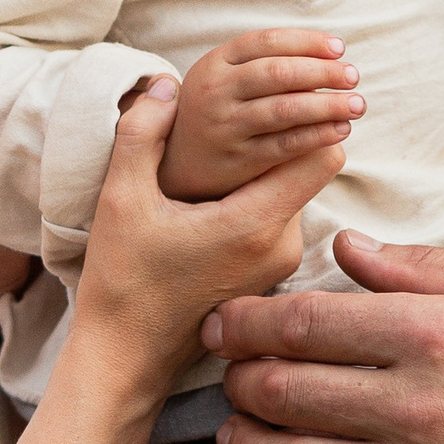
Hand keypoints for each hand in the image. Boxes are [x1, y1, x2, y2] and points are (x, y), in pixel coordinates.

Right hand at [71, 77, 349, 389]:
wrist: (124, 359)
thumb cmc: (122, 281)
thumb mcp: (121, 197)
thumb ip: (142, 131)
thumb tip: (165, 83)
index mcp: (255, 224)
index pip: (322, 154)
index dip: (305, 121)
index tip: (274, 104)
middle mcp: (281, 248)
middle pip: (309, 171)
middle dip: (281, 143)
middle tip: (237, 127)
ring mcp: (280, 268)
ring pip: (294, 196)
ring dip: (266, 176)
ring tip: (216, 172)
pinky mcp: (270, 281)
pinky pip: (281, 223)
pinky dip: (258, 205)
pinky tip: (213, 209)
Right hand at [163, 27, 365, 201]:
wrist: (177, 164)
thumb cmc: (218, 112)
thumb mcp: (225, 79)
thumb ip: (263, 64)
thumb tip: (330, 56)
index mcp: (215, 63)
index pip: (267, 41)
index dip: (307, 42)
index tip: (340, 48)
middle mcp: (216, 92)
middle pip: (278, 73)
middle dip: (322, 72)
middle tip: (353, 77)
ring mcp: (225, 126)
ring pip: (285, 109)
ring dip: (327, 105)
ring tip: (357, 104)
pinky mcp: (238, 160)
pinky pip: (285, 145)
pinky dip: (317, 135)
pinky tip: (340, 130)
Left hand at [206, 231, 443, 443]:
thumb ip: (421, 268)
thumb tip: (343, 248)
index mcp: (432, 333)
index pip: (302, 323)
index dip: (245, 324)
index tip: (220, 327)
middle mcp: (419, 406)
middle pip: (285, 392)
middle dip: (239, 386)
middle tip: (227, 384)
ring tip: (236, 443)